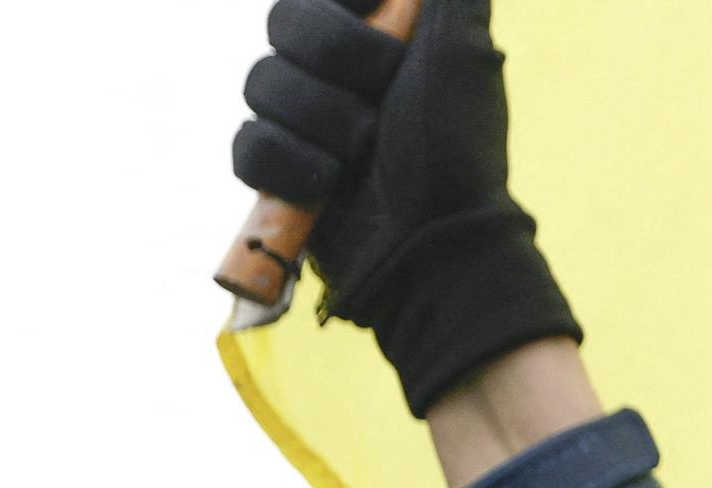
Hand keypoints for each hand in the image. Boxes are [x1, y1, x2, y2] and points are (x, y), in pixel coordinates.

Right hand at [229, 0, 580, 414]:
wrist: (434, 240)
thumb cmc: (456, 148)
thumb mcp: (463, 53)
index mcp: (377, 36)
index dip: (337, 14)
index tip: (379, 39)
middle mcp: (336, 72)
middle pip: (283, 23)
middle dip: (334, 59)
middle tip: (380, 101)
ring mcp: (304, 121)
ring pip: (261, 82)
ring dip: (323, 121)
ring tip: (364, 155)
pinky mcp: (279, 172)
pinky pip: (248, 144)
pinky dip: (289, 166)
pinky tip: (327, 185)